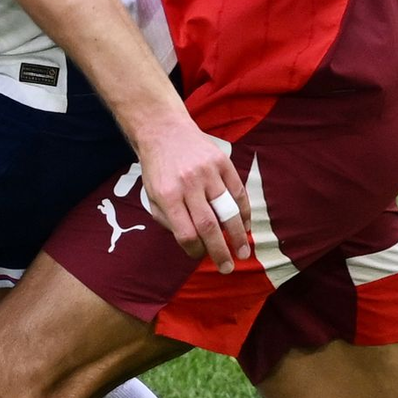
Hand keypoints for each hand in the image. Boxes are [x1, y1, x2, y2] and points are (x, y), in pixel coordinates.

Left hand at [135, 120, 251, 270]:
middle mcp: (188, 184)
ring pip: (228, 210)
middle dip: (221, 253)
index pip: (186, 234)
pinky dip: (244, 211)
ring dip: (239, 235)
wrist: (163, 130)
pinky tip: (245, 225)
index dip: (195, 252)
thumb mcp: (152, 196)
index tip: (199, 255)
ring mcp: (207, 172)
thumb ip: (168, 221)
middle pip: (210, 227)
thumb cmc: (157, 168)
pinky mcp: (222, 161)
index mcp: (167, 195)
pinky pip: (238, 191)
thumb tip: (193, 244)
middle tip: (228, 268)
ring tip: (244, 252)